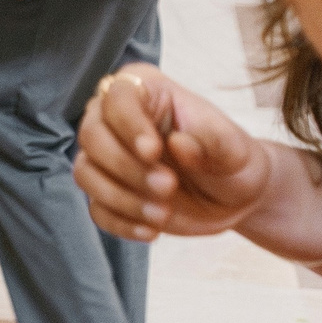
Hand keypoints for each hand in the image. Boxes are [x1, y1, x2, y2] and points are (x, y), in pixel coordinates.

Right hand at [74, 64, 272, 240]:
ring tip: (163, 213)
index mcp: (147, 91)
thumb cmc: (232, 161)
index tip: (154, 151)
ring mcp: (108, 157)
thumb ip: (213, 141)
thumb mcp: (236, 149)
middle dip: (126, 166)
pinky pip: (95, 208)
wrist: (233, 198)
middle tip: (168, 187)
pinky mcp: (107, 192)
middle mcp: (116, 119)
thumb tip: (178, 142)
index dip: (128, 124)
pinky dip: (121, 223)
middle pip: (91, 134)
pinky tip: (152, 231)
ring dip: (121, 197)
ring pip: (85, 172)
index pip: (117, 96)